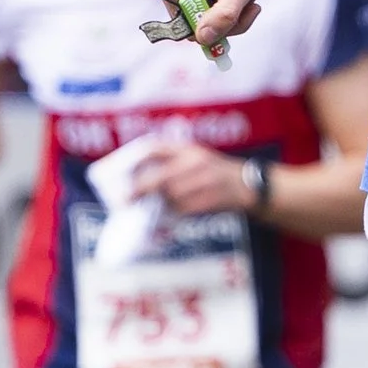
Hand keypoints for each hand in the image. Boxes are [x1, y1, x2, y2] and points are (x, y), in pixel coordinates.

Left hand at [124, 141, 255, 217]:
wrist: (250, 186)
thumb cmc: (214, 174)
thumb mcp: (193, 159)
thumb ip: (169, 165)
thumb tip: (135, 180)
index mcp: (187, 149)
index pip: (153, 148)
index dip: (132, 159)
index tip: (117, 171)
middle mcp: (195, 161)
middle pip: (160, 176)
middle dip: (139, 189)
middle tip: (122, 199)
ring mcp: (206, 180)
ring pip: (171, 195)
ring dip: (154, 205)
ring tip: (137, 211)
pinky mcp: (212, 199)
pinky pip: (185, 209)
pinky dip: (170, 214)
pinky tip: (159, 219)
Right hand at [153, 0, 281, 47]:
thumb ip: (224, 14)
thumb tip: (203, 39)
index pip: (196, 30)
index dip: (224, 28)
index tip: (248, 11)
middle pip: (198, 29)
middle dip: (229, 22)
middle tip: (251, 4)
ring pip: (202, 25)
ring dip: (230, 16)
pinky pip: (202, 15)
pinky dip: (224, 10)